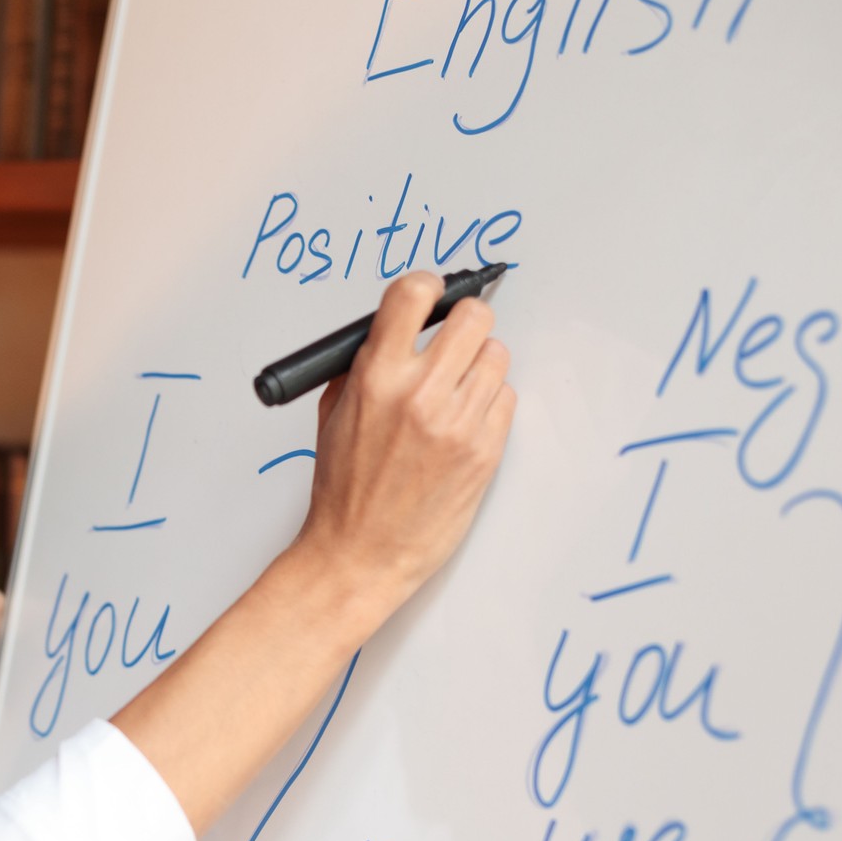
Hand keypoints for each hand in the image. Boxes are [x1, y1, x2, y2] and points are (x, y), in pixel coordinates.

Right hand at [291, 268, 516, 617]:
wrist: (360, 554)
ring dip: (480, 366)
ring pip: (498, 356)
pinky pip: (507, 399)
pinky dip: (490, 404)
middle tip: (455, 340)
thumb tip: (395, 330)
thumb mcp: (333, 415)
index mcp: (376, 378)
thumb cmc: (344, 491)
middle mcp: (421, 394)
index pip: (413, 295)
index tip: (431, 292)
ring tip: (457, 390)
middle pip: (473, 317)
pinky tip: (465, 423)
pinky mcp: (485, 451)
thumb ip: (364, 365)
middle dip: (464, 323)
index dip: (427, 286)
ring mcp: (459, 423)